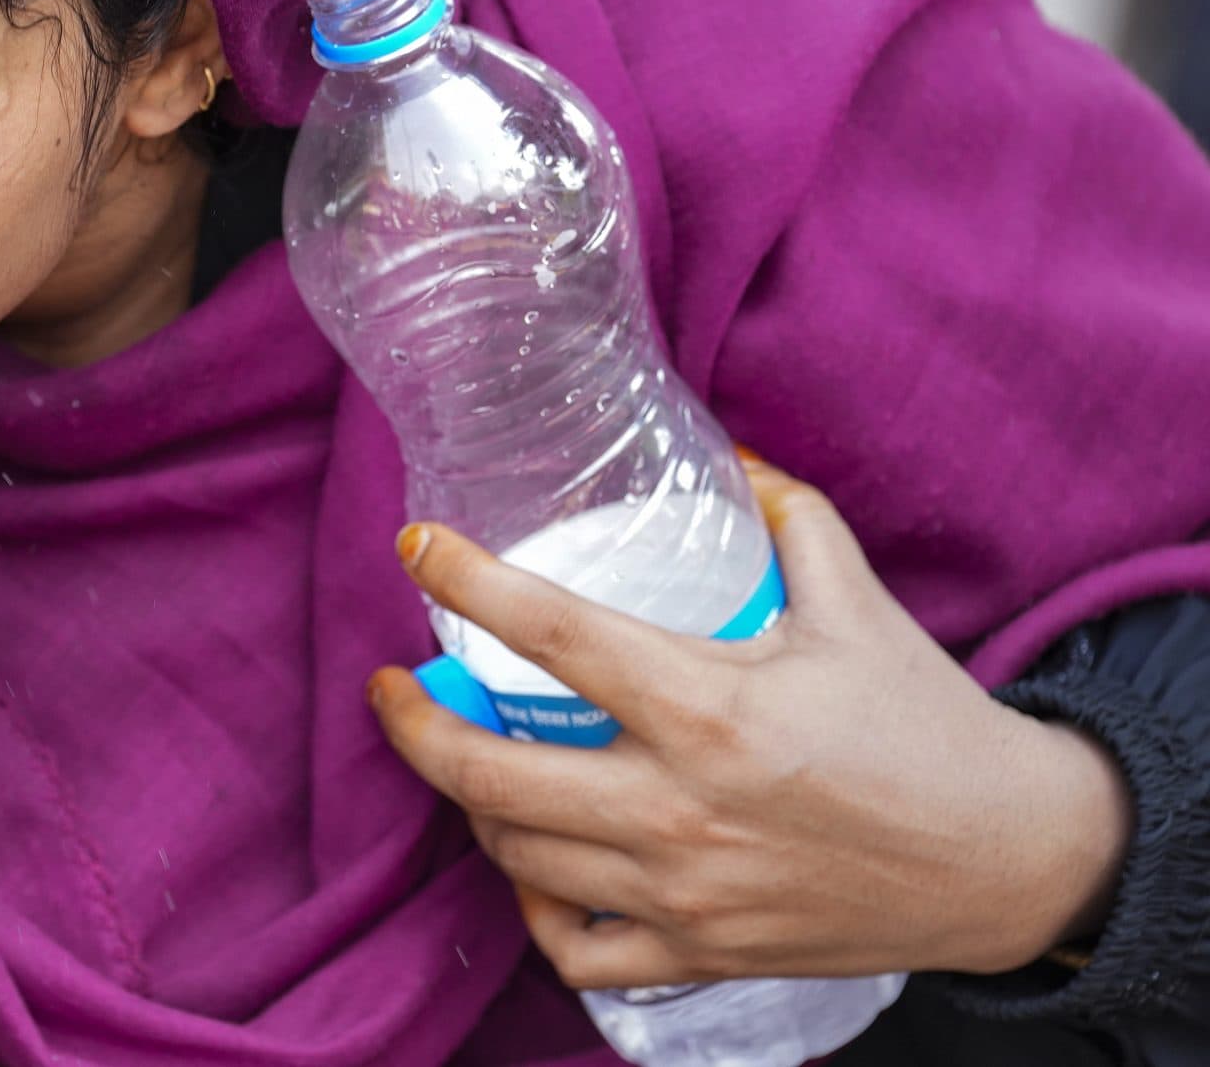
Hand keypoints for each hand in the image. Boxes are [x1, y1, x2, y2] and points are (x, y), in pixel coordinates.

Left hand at [368, 458, 1132, 988]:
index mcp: (708, 708)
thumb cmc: (927, 725)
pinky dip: (533, 906)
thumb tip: (728, 450)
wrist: (1013, 859)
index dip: (465, 581)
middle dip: (410, 724)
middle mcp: (679, 808)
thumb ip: (786, 517)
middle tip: (392, 685)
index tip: (415, 548)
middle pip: (487, 773)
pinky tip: (532, 859)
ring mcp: (683, 893)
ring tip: (468, 755)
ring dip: (468, 802)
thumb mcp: (857, 602)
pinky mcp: (701, 955)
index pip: (549, 632)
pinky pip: (573, 950)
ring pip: (514, 855)